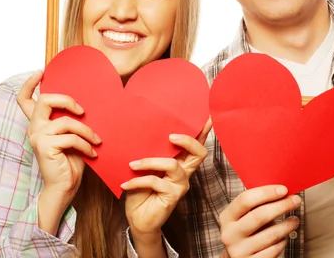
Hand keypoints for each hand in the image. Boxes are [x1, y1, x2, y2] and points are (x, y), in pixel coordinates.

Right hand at [16, 70, 100, 199]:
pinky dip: (86, 145)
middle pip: (45, 100)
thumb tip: (85, 105)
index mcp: (39, 124)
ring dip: (87, 131)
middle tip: (83, 111)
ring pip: (66, 121)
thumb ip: (71, 121)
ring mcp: (38, 137)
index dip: (29, 84)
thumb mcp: (72, 136)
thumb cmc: (71, 162)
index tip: (41, 72)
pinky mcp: (45, 147)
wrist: (64, 187)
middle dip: (67, 100)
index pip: (25, 100)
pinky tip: (92, 153)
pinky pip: (71, 138)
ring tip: (96, 141)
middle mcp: (34, 128)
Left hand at [122, 118, 212, 244]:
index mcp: (180, 161)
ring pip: (173, 165)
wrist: (137, 218)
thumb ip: (151, 152)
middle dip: (188, 140)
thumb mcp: (145, 167)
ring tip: (132, 164)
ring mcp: (180, 185)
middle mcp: (185, 172)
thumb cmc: (141, 190)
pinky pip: (156, 182)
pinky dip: (139, 181)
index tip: (207, 116)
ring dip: (150, 162)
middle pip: (199, 153)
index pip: (196, 144)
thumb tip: (145, 132)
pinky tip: (126, 183)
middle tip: (170, 135)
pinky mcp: (172, 197)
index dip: (204, 131)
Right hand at [219, 185, 300, 257]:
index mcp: (227, 217)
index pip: (246, 200)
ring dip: (287, 225)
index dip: (266, 193)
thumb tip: (281, 191)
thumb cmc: (245, 230)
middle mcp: (230, 234)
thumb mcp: (243, 216)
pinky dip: (282, 242)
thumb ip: (256, 204)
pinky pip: (273, 250)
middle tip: (295, 200)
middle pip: (260, 215)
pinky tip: (284, 237)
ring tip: (295, 219)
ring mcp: (239, 251)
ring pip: (271, 235)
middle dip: (282, 206)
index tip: (283, 189)